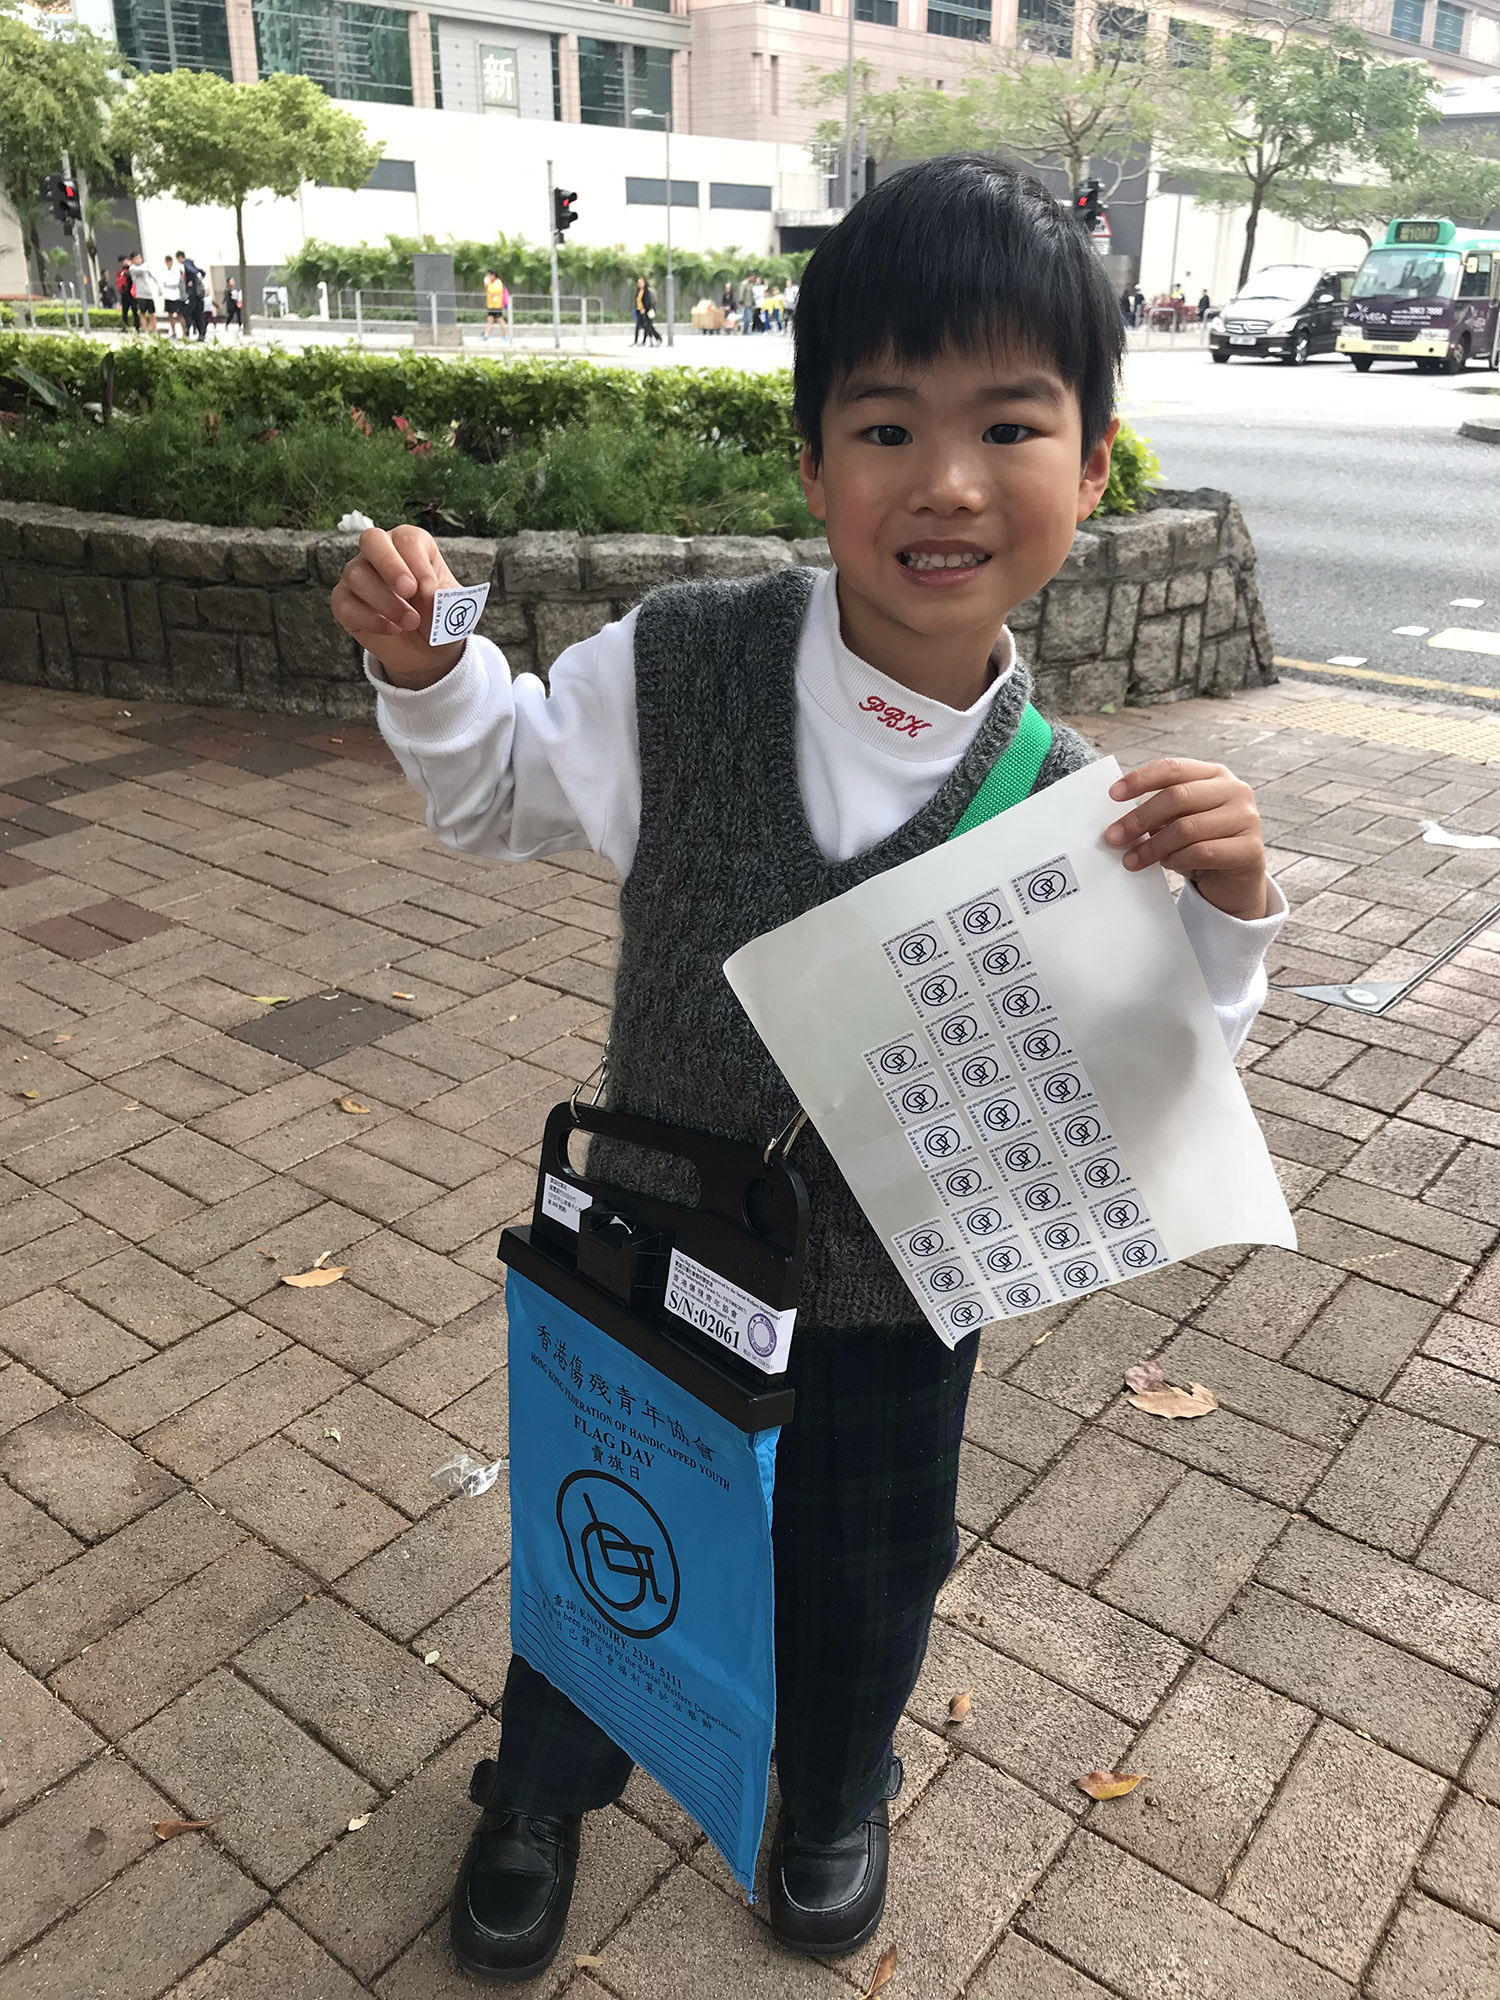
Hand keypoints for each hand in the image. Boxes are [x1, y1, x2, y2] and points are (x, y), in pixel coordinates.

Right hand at [330, 525, 464, 686]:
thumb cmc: (439, 618)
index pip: (407, 539)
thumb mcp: (452, 608)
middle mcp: (379, 554)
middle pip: (371, 540)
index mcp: (410, 545)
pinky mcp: (344, 603)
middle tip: (409, 591)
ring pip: (357, 575)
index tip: (430, 590)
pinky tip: (393, 630)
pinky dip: (370, 619)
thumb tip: (431, 596)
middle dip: (390, 564)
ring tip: (410, 622)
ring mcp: (358, 577)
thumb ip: (446, 598)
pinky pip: (345, 604)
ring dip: (386, 601)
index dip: (418, 562)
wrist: (427, 650)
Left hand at [1105, 757, 1267, 920]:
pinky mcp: (1250, 849)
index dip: (1141, 779)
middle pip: (1177, 797)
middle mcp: (1234, 790)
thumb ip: (1158, 812)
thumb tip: (1119, 819)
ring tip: (1132, 860)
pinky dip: (1177, 860)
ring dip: (1153, 846)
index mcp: (1214, 775)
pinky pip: (1202, 852)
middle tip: (1113, 837)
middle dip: (1139, 818)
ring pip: (1187, 828)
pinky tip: (1166, 864)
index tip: (1113, 795)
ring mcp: (1246, 818)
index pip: (1173, 768)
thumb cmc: (1200, 844)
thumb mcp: (1179, 820)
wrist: (1233, 881)